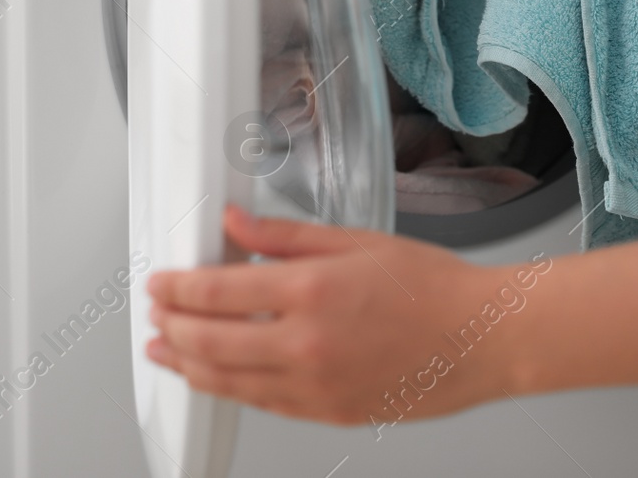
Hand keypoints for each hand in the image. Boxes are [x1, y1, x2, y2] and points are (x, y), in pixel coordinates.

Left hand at [145, 206, 551, 427]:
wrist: (482, 338)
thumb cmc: (434, 288)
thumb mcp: (356, 240)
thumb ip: (285, 236)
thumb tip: (236, 224)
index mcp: (312, 291)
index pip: (216, 292)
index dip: (177, 287)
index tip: (161, 282)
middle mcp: (306, 344)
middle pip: (209, 341)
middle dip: (171, 327)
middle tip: (155, 315)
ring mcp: (315, 386)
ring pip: (227, 382)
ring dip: (187, 365)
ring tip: (167, 352)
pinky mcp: (327, 413)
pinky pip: (262, 405)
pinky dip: (229, 389)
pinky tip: (218, 377)